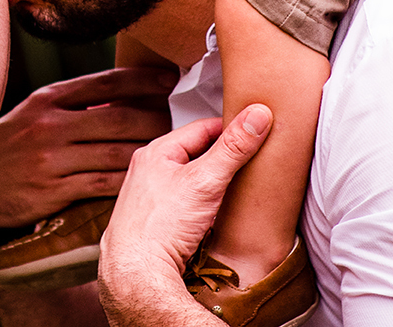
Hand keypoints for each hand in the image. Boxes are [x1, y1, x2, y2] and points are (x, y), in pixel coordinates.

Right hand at [0, 66, 175, 240]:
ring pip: (116, 152)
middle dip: (155, 117)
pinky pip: (103, 184)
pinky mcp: (54, 191)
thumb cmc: (12, 144)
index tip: (169, 80)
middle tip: (179, 118)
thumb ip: (73, 102)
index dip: (141, 80)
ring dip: (149, 150)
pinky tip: (147, 178)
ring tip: (171, 149)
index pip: (106, 83)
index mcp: (49, 98)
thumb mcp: (35, 111)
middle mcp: (51, 125)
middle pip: (118, 118)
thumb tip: (121, 95)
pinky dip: (129, 180)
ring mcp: (53, 159)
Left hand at [98, 106, 272, 324]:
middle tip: (251, 160)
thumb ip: (233, 149)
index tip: (253, 131)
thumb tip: (257, 116)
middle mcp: (148, 171)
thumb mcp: (204, 181)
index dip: (229, 129)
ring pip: (190, 181)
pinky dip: (203, 205)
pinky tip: (215, 214)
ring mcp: (150, 198)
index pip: (200, 129)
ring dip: (212, 183)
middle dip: (222, 158)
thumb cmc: (160, 227)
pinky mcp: (155, 224)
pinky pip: (185, 204)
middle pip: (195, 155)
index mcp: (156, 152)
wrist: (136, 277)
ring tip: (237, 187)